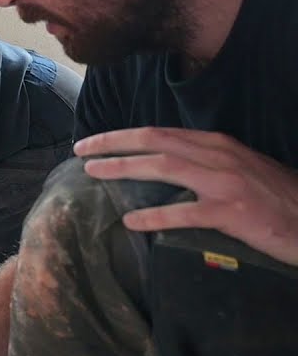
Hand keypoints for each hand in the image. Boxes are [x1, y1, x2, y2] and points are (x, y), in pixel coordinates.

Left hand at [76, 127, 297, 264]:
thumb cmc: (275, 198)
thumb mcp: (238, 171)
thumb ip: (203, 165)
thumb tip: (161, 168)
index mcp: (217, 145)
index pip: (160, 133)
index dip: (122, 136)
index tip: (91, 142)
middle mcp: (219, 156)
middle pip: (155, 141)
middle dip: (113, 144)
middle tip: (80, 152)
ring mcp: (226, 183)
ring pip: (165, 167)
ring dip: (124, 168)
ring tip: (93, 174)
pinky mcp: (234, 213)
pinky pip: (186, 213)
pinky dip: (156, 216)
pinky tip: (132, 222)